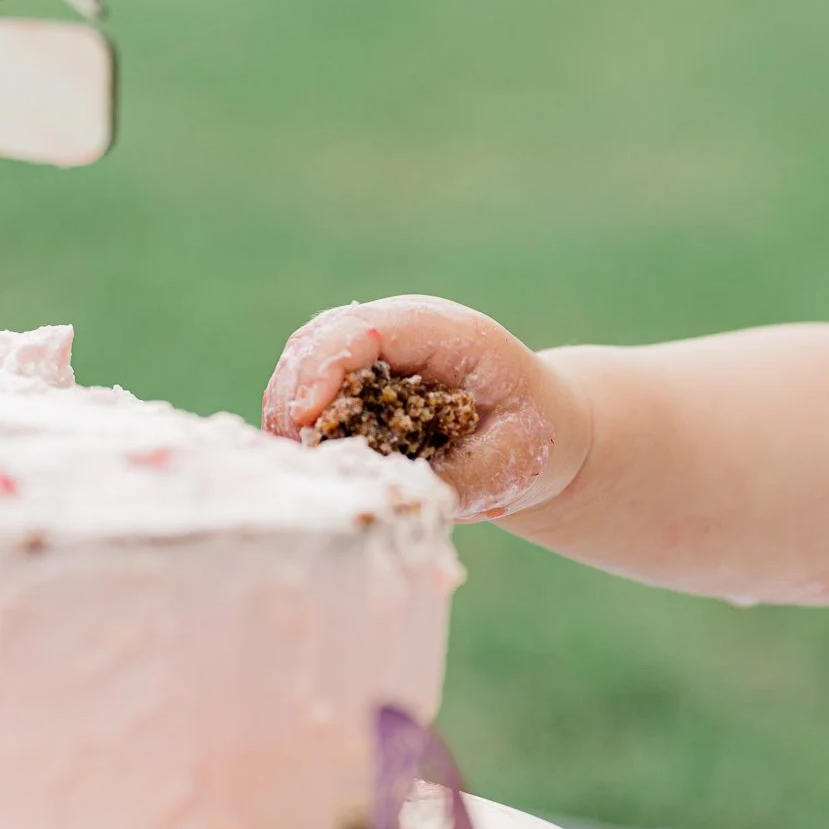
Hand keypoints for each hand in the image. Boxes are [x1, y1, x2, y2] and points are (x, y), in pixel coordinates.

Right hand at [263, 296, 590, 520]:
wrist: (540, 428)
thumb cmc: (529, 438)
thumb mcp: (507, 466)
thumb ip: (454, 481)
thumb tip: (389, 498)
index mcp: (445, 333)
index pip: (367, 330)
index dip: (327, 368)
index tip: (308, 418)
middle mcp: (399, 331)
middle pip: (318, 340)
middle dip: (293, 395)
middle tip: (290, 453)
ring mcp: (373, 353)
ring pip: (303, 365)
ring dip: (289, 414)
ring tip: (295, 465)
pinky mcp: (357, 380)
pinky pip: (310, 393)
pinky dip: (298, 427)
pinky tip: (304, 464)